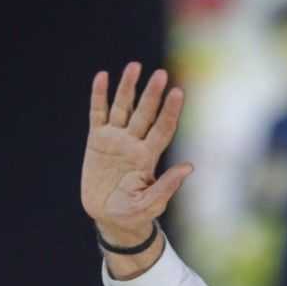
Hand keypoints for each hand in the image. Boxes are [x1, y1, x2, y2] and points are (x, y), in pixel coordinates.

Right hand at [82, 62, 191, 247]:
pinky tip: (102, 77)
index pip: (163, 128)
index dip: (170, 111)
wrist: (111, 219)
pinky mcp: (97, 141)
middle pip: (145, 113)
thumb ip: (167, 185)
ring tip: (134, 66)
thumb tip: (189, 167)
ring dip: (127, 88)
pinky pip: (98, 114)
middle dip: (152, 94)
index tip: (178, 92)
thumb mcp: (152, 203)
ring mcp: (116, 140)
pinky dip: (99, 96)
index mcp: (149, 156)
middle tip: (160, 74)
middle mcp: (134, 143)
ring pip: (122, 107)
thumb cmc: (136, 214)